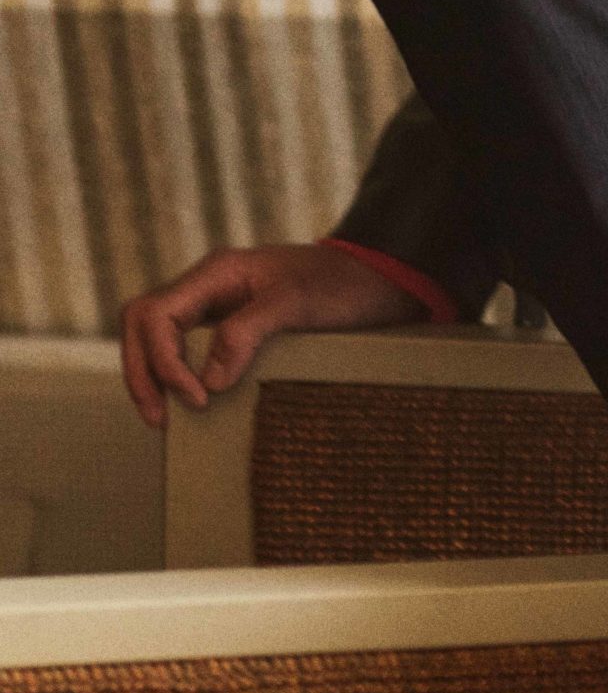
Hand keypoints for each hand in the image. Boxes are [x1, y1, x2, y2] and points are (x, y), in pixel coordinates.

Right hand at [119, 242, 426, 429]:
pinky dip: (178, 373)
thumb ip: (249, 331)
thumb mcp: (298, 303)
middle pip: (143, 323)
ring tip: (167, 417)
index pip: (154, 315)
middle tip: (160, 420)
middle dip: (142, 371)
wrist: (381, 280)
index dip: (161, 362)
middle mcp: (210, 285)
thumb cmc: (343, 285)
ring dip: (153, 374)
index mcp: (217, 272)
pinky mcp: (234, 322)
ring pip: (157, 335)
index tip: (197, 399)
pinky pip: (186, 345)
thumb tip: (207, 381)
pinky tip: (192, 401)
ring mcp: (219, 303)